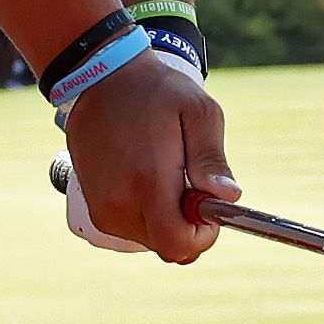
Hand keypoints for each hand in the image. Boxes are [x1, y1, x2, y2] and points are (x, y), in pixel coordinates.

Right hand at [59, 53, 226, 264]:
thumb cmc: (156, 92)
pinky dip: (146, 213)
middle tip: (189, 183)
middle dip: (187, 225)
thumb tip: (228, 197)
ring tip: (163, 172)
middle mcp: (120, 203)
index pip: (179, 244)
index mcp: (149, 182)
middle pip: (168, 246)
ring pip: (150, 239)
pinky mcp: (95, 207)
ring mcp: (103, 207)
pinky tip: (145, 176)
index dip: (203, 235)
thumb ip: (211, 158)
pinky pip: (132, 228)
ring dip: (166, 218)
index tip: (208, 206)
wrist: (100, 77)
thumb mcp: (197, 111)